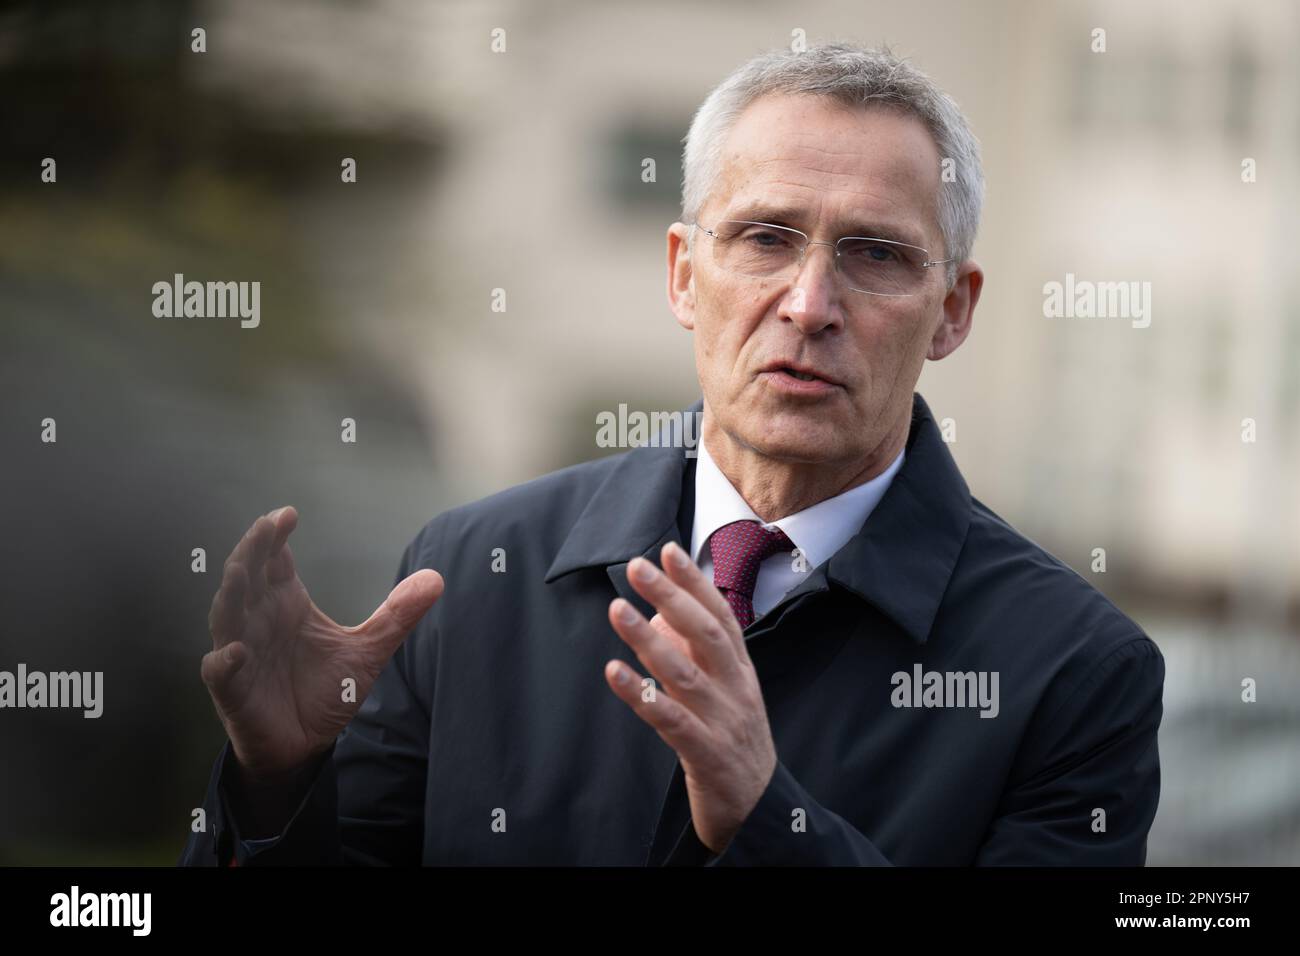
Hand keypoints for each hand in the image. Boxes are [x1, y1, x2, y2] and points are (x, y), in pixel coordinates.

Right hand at [200, 506, 443, 780]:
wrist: (306, 745)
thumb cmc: (326, 690)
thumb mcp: (369, 651)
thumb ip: (397, 616)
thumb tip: (437, 578)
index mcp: (286, 603)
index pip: (275, 560)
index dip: (274, 536)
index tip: (288, 514)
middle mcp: (259, 620)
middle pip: (247, 576)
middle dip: (252, 550)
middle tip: (265, 526)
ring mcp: (241, 652)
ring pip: (226, 615)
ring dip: (230, 594)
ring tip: (241, 571)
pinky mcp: (233, 690)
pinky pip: (219, 671)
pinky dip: (224, 660)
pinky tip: (236, 652)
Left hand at [603, 540, 776, 854]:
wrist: (759, 809)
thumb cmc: (733, 743)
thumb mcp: (727, 694)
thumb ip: (700, 657)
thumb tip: (664, 614)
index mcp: (741, 671)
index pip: (720, 616)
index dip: (695, 582)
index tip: (668, 550)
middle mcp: (736, 688)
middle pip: (704, 634)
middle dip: (671, 596)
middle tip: (636, 567)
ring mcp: (724, 720)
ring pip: (685, 672)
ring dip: (648, 639)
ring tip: (616, 610)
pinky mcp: (707, 753)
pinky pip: (670, 720)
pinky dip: (642, 695)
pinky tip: (615, 672)